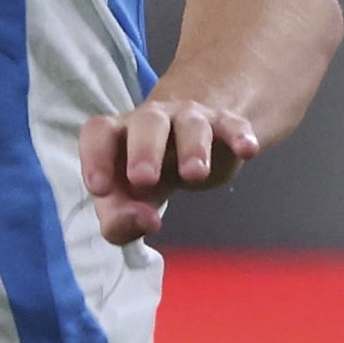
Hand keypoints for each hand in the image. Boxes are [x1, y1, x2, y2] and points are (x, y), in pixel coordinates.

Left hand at [79, 96, 260, 246]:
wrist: (188, 145)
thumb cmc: (148, 177)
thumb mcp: (126, 203)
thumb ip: (119, 221)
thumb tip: (145, 222)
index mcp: (119, 136)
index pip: (100, 133)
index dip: (95, 156)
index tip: (100, 188)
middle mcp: (152, 120)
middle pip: (148, 122)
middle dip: (144, 149)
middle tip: (143, 179)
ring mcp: (190, 120)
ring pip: (191, 125)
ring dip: (193, 148)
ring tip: (195, 176)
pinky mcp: (224, 125)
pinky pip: (233, 125)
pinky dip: (240, 135)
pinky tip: (248, 150)